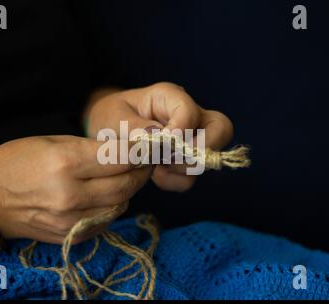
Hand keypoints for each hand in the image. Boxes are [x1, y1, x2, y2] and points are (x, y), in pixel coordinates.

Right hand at [0, 136, 152, 243]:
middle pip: (126, 184)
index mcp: (65, 163)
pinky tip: (111, 193)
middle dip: (142, 170)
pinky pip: (107, 219)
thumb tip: (128, 151)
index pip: (120, 158)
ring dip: (131, 188)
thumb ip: (93, 148)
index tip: (150, 145)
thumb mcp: (54, 141)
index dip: (141, 151)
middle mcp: (71, 195)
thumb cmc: (18, 161)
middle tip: (147, 160)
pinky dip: (116, 205)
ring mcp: (71, 220)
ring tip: (131, 174)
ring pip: (121, 204)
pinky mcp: (72, 236)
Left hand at [87, 82, 233, 191]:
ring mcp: (191, 138)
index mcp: (168, 97)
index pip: (190, 110)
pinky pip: (191, 176)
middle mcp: (187, 115)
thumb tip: (157, 137)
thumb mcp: (113, 116)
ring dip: (183, 168)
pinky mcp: (184, 160)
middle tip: (170, 159)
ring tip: (156, 167)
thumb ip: (133, 126)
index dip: (180, 130)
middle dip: (201, 149)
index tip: (161, 144)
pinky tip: (156, 175)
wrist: (106, 132)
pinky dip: (175, 181)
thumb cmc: (111, 117)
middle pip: (221, 128)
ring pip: (209, 156)